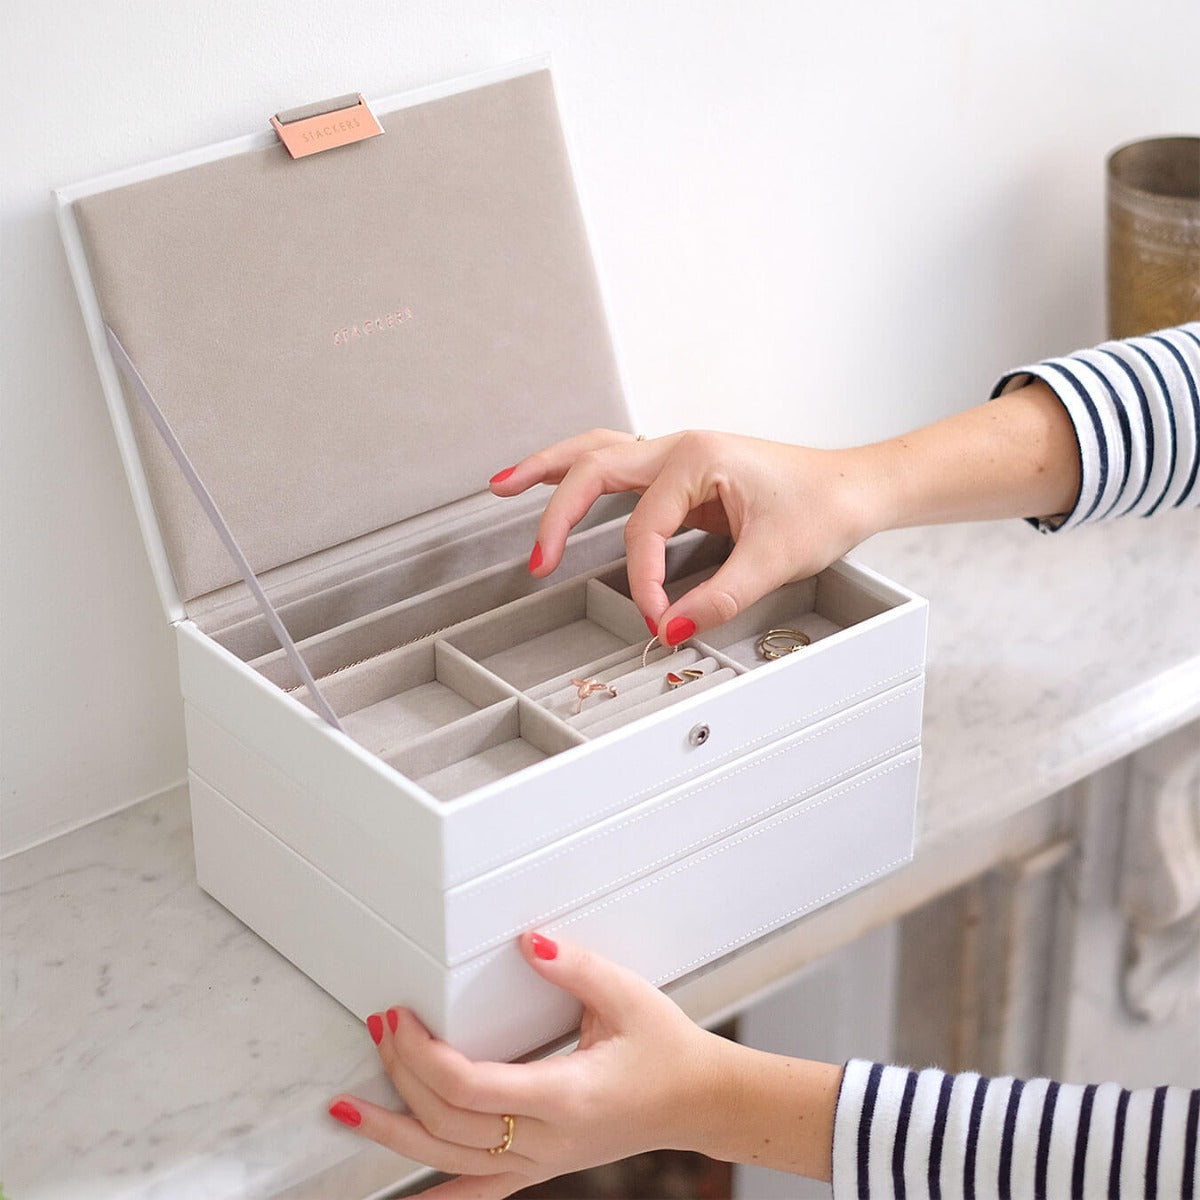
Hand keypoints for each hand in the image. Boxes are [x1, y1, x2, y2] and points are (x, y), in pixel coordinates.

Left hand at [327, 932, 730, 1198]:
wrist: (695, 1100)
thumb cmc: (664, 1049)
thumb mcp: (626, 996)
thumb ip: (574, 967)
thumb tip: (527, 943)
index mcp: (566, 1094)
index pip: (472, 1087)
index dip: (424, 1055)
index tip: (400, 1018)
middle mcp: (546, 1138)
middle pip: (449, 1122)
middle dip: (402, 1075)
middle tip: (379, 1028)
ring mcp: (540, 1161)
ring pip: (451, 1161)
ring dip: (395, 1131)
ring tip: (348, 1108)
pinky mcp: (539, 1166)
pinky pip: (478, 1193)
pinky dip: (435, 1198)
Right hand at [490, 429, 882, 639]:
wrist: (856, 486)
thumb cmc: (825, 504)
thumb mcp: (776, 558)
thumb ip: (721, 597)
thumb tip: (674, 627)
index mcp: (698, 458)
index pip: (644, 528)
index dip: (644, 581)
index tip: (657, 618)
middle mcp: (680, 448)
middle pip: (594, 468)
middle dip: (557, 512)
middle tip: (535, 558)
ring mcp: (678, 455)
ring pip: (597, 453)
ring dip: (551, 470)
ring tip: (505, 484)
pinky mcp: (682, 474)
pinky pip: (618, 468)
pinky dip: (582, 475)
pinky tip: (560, 485)